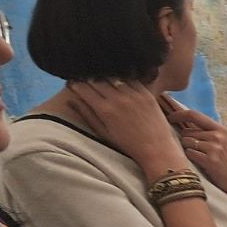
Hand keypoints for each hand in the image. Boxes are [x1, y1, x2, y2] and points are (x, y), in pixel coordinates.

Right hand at [64, 81, 185, 176]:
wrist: (156, 149)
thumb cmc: (128, 145)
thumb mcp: (103, 133)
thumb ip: (87, 114)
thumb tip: (70, 100)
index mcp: (105, 110)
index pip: (83, 88)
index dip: (75, 84)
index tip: (73, 84)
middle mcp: (118, 99)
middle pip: (96, 79)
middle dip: (88, 79)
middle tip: (87, 81)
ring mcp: (133, 95)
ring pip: (113, 77)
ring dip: (105, 77)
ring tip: (102, 80)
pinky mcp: (146, 94)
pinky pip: (131, 79)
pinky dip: (123, 78)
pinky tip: (120, 81)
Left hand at [161, 97, 226, 219]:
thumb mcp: (223, 144)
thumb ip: (207, 133)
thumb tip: (182, 125)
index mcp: (221, 129)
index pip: (194, 114)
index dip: (178, 114)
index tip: (169, 118)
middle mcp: (218, 136)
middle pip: (187, 131)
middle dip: (187, 141)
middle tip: (198, 153)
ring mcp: (214, 148)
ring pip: (186, 142)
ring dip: (189, 151)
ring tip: (201, 159)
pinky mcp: (210, 160)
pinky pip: (189, 153)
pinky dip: (191, 159)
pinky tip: (201, 165)